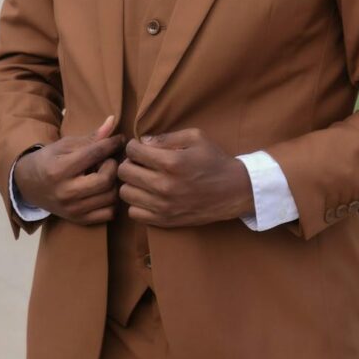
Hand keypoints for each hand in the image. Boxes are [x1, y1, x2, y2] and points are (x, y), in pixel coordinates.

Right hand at [14, 115, 123, 224]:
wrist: (29, 186)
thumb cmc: (49, 160)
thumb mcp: (65, 145)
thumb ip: (91, 137)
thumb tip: (112, 120)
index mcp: (59, 170)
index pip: (95, 154)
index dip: (112, 143)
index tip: (120, 139)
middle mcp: (66, 193)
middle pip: (105, 180)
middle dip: (112, 166)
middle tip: (108, 160)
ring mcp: (72, 210)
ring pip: (110, 197)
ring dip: (114, 183)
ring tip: (106, 174)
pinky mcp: (78, 220)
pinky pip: (108, 213)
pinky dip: (112, 201)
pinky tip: (105, 190)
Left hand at [118, 128, 253, 227]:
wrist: (233, 191)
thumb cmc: (214, 160)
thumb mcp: (196, 138)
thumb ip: (167, 137)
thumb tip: (143, 141)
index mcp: (171, 162)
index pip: (133, 152)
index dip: (133, 146)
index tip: (140, 147)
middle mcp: (164, 186)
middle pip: (125, 172)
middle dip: (130, 163)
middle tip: (141, 162)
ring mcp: (163, 206)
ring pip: (126, 193)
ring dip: (132, 183)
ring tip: (143, 178)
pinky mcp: (165, 221)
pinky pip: (134, 213)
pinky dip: (137, 202)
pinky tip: (148, 195)